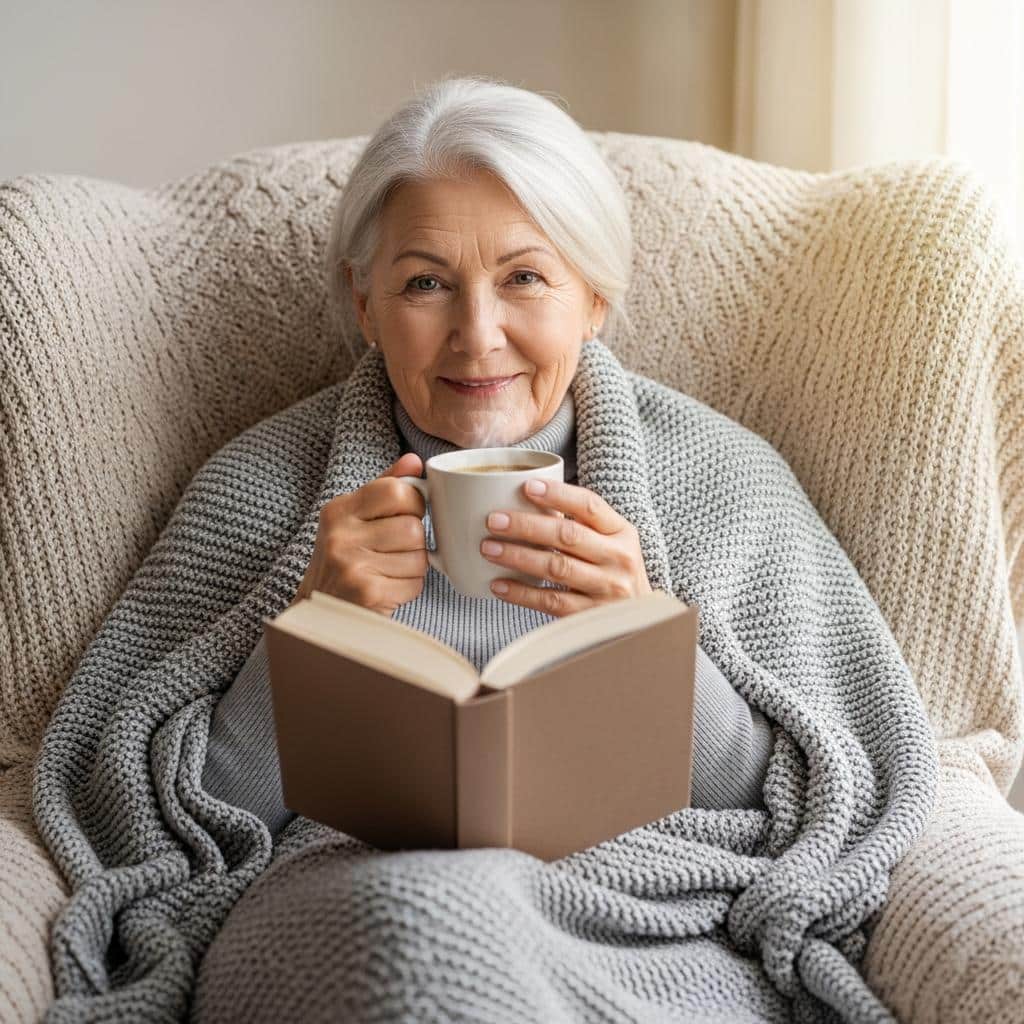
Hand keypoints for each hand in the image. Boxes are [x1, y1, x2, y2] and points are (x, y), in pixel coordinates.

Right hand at [289, 452, 428, 617]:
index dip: (414, 503)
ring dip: (413, 567)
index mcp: (339, 510)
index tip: (406, 515)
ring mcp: (352, 565)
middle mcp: (340, 535)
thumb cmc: (344, 561)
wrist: (318, 614)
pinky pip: (415, 584)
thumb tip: (415, 461)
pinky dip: (409, 589)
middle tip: (395, 551)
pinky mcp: (367, 593)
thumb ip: (385, 487)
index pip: (396, 490)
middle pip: (413, 527)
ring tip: (389, 570)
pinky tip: (387, 588)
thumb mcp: (355, 519)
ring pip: (419, 557)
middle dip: (414, 542)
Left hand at [480, 478, 652, 616]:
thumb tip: (525, 502)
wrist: (642, 621)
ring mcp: (607, 589)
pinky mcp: (590, 615)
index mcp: (621, 532)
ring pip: (556, 567)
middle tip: (494, 520)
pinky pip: (551, 601)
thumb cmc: (614, 572)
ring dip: (518, 556)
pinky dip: (522, 593)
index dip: (558, 495)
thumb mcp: (611, 543)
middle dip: (526, 526)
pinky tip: (498, 585)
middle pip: (568, 536)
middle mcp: (618, 558)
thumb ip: (580, 524)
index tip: (526, 487)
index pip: (589, 506)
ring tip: (489, 548)